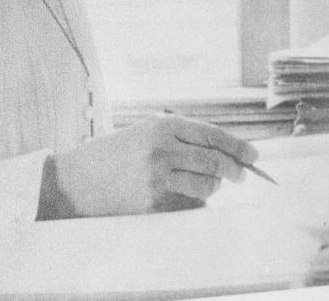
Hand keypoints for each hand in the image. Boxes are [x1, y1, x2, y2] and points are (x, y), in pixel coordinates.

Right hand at [38, 113, 257, 218]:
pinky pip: (189, 203)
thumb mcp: (142, 133)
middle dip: (235, 170)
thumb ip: (178, 137)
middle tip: (242, 175)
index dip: (238, 146)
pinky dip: (193, 200)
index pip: (211, 135)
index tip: (253, 155)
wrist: (75, 181)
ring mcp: (158, 177)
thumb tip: (221, 149)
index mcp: (161, 125)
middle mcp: (162, 148)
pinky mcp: (154, 203)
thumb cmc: (110, 155)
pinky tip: (180, 195)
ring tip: (203, 184)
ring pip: (207, 185)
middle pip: (215, 160)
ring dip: (213, 186)